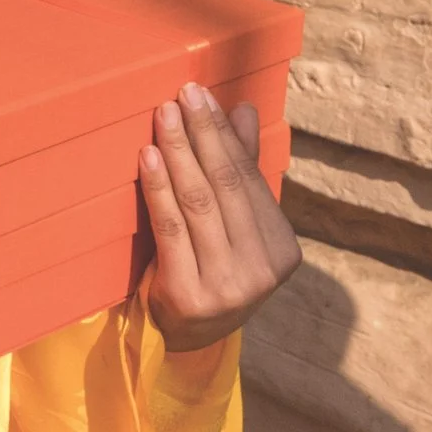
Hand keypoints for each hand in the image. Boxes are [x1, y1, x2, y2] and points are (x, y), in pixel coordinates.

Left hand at [142, 87, 301, 350]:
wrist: (184, 337)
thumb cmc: (210, 268)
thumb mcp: (233, 226)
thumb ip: (241, 170)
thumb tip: (243, 108)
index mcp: (282, 250)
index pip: (249, 180)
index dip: (224, 135)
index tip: (201, 96)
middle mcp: (263, 269)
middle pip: (226, 187)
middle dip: (202, 135)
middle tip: (183, 94)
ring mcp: (229, 285)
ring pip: (199, 203)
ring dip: (180, 153)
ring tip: (164, 116)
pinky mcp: (191, 295)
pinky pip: (171, 228)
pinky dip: (159, 188)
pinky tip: (149, 156)